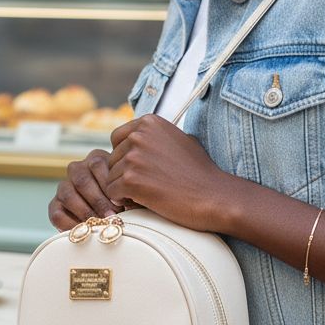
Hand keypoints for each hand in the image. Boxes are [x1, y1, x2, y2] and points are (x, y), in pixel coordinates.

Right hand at [48, 149, 123, 230]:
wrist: (114, 217)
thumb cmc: (128, 202)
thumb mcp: (131, 193)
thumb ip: (131, 192)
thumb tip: (130, 202)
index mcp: (96, 160)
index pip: (97, 164)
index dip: (108, 184)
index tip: (120, 202)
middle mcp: (77, 169)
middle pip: (82, 180)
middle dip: (98, 201)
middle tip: (112, 217)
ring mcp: (64, 187)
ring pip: (68, 195)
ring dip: (85, 212)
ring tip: (101, 225)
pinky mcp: (55, 206)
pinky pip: (57, 214)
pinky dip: (71, 225)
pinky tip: (86, 231)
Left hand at [107, 115, 234, 231]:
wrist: (213, 196)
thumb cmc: (200, 172)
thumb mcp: (181, 139)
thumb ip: (157, 136)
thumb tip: (138, 136)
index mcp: (149, 122)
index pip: (117, 138)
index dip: (126, 157)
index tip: (142, 169)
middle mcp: (139, 135)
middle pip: (112, 158)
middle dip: (124, 174)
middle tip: (147, 185)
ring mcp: (134, 157)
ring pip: (110, 177)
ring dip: (124, 189)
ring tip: (148, 194)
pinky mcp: (131, 179)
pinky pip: (112, 192)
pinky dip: (123, 200)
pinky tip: (142, 202)